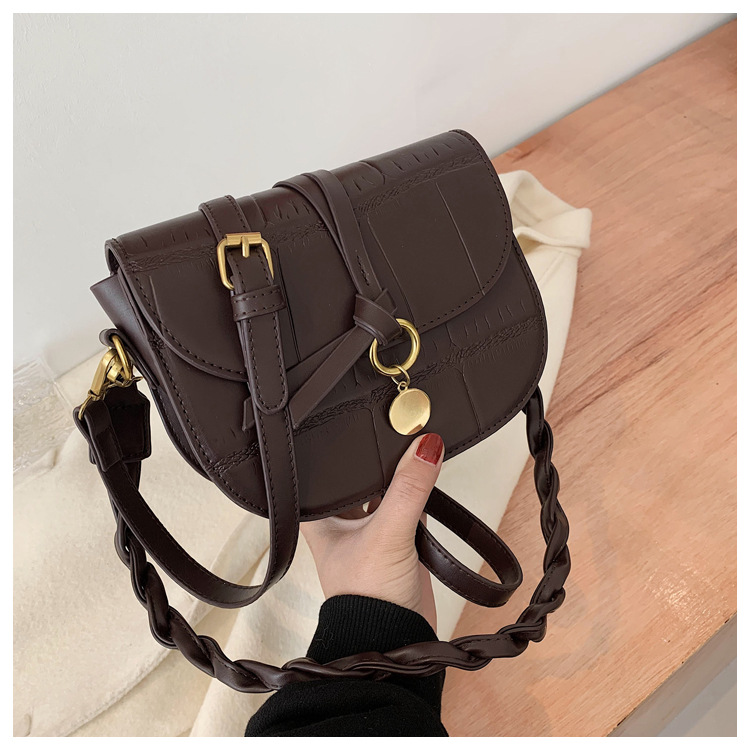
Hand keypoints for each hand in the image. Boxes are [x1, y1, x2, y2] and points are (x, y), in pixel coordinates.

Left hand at [301, 433, 444, 630]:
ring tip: (411, 436)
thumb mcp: (387, 534)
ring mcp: (369, 529)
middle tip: (394, 419)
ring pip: (383, 488)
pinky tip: (424, 469)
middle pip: (358, 475)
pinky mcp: (396, 539)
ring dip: (397, 471)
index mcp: (319, 517)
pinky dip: (416, 489)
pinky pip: (406, 503)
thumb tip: (427, 447)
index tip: (358, 416)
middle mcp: (340, 520)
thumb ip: (408, 490)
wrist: (395, 640)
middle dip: (376, 455)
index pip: (324, 470)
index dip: (338, 446)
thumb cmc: (366, 597)